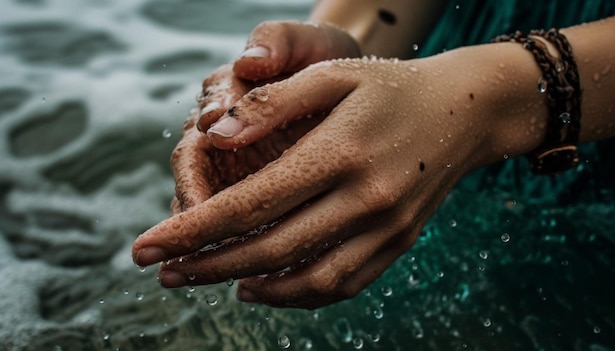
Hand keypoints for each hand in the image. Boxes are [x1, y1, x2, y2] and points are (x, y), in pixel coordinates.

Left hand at [133, 52, 509, 308]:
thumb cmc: (390, 87)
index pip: (249, 204)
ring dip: (251, 286)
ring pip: (306, 279)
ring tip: (209, 282)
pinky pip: (343, 283)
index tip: (146, 247)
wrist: (465, 111)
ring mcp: (386, 227)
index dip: (191, 230)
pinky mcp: (399, 243)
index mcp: (338, 152)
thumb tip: (214, 138)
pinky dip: (298, 294)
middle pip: (269, 249)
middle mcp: (364, 198)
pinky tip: (266, 286)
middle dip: (206, 265)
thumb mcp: (331, 75)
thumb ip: (271, 106)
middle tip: (164, 274)